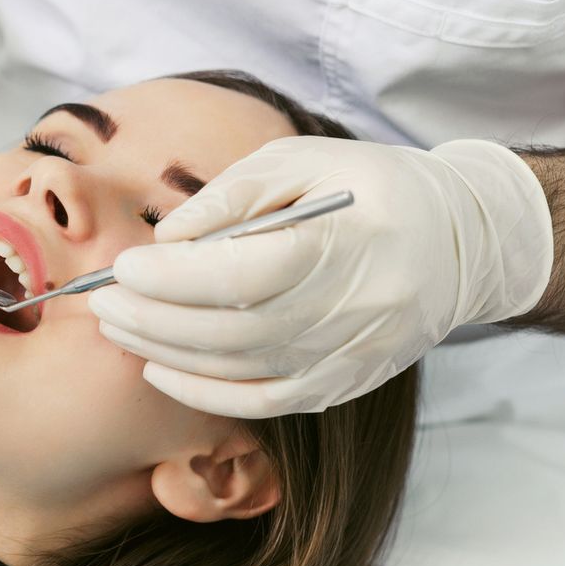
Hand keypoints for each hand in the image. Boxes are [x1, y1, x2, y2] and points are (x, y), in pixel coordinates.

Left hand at [86, 137, 555, 416]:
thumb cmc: (371, 187)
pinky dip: (202, 393)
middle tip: (100, 300)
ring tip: (115, 325)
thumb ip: (230, 197)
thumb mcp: (303, 161)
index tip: (123, 264)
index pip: (247, 274)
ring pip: (239, 370)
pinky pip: (262, 403)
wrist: (464, 242)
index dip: (175, 277)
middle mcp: (352, 310)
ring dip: (164, 352)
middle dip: (153, 318)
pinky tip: (159, 368)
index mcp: (346, 244)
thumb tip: (165, 240)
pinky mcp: (344, 384)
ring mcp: (349, 356)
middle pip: (232, 330)